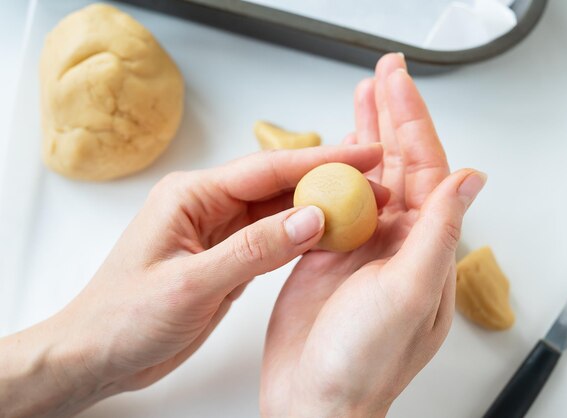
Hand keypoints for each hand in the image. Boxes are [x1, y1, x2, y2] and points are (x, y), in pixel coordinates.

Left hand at [0, 143, 386, 416]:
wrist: (97, 355)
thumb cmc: (122, 317)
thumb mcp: (192, 283)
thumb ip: (254, 249)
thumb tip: (309, 217)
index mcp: (191, 195)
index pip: (267, 169)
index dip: (320, 160)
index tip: (361, 155)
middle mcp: (206, 206)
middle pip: (278, 184)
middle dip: (327, 180)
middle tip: (374, 180)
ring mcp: (217, 232)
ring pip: (278, 210)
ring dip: (318, 208)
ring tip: (362, 205)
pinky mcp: (226, 258)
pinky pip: (271, 238)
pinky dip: (301, 236)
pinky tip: (328, 235)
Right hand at [260, 53, 486, 416]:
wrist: (312, 400)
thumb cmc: (361, 363)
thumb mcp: (409, 293)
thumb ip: (438, 232)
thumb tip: (470, 179)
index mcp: (424, 247)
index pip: (424, 169)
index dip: (411, 122)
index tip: (397, 84)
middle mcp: (396, 243)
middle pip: (395, 166)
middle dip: (388, 117)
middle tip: (380, 76)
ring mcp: (359, 247)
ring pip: (362, 179)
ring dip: (359, 138)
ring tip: (358, 99)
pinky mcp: (324, 254)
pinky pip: (331, 203)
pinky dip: (328, 173)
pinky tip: (327, 151)